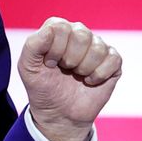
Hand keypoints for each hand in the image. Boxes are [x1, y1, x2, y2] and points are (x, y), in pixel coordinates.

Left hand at [19, 17, 122, 140]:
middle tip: (65, 69)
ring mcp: (96, 47)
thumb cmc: (42, 86)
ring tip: (77, 75)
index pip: (61, 27)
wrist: (59, 113)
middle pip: (82, 35)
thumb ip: (33, 45)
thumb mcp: (27, 67)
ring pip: (98, 48)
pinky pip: (114, 59)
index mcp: (57, 30)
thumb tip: (50, 29)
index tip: (49, 63)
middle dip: (71, 59)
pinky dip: (100, 74)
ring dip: (85, 68)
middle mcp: (78, 33)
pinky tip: (90, 81)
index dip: (55, 49)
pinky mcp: (112, 61)